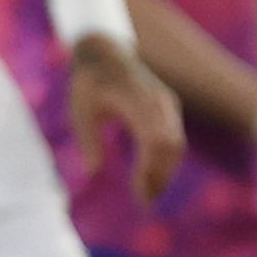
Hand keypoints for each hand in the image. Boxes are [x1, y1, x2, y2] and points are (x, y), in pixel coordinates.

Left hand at [65, 35, 182, 199]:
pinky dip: (166, 160)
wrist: (105, 53)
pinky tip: (153, 178)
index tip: (138, 193)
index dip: (149, 169)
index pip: (153, 141)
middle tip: (144, 203)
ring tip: (148, 196)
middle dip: (160, 176)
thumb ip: (88, 141)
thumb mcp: (80, 112)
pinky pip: (174, 138)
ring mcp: (165, 103)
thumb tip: (93, 174)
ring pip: (176, 144)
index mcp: (134, 101)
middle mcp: (156, 101)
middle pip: (170, 146)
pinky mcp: (168, 107)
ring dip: (165, 172)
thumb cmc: (88, 84)